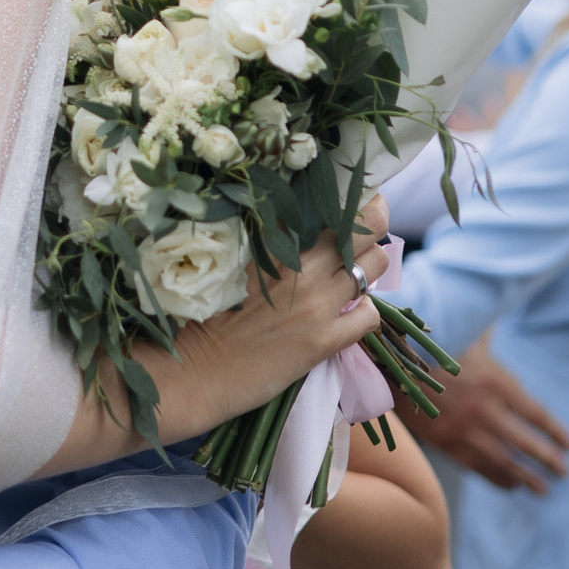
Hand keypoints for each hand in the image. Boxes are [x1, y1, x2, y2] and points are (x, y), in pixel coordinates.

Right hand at [162, 196, 391, 434]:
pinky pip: (369, 316)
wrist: (191, 369)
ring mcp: (316, 302)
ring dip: (370, 267)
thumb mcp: (232, 260)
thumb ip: (267, 238)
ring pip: (376, 265)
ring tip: (354, 275)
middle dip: (374, 223)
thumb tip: (298, 223)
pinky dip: (366, 312)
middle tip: (366, 233)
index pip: (332, 201)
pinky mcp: (323, 340)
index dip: (353, 198)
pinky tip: (349, 315)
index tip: (352, 202)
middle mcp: (301, 262)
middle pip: (368, 225)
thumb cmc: (201, 313)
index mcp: (275, 237)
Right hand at [393, 337, 568, 493]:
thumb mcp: (469, 341)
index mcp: (496, 383)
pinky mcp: (448, 444)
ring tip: (544, 488)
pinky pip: (480, 467)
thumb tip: (497, 322)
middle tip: (563, 472)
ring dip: (527, 476)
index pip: (536, 414)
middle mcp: (486, 409)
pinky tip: (512, 486)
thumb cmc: (435, 352)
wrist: (393, 370)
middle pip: (526, 442)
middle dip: (548, 459)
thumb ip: (489, 339)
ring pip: (505, 461)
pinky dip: (499, 478)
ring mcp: (466, 430)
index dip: (555, 432)